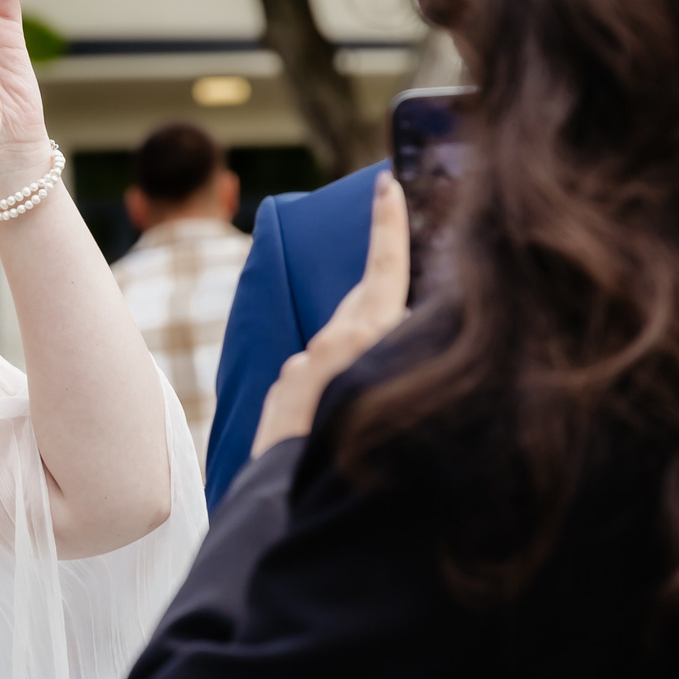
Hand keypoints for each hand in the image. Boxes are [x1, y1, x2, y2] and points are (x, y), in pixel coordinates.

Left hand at [251, 171, 411, 456]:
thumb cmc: (341, 456)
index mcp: (365, 341)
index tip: (385, 184)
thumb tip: (371, 352)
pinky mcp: (282, 391)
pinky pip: (314, 379)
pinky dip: (332, 387)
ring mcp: (302, 368)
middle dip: (380, 281)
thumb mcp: (377, 401)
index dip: (388, 226)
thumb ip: (382, 364)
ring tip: (374, 383)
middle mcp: (333, 347)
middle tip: (396, 251)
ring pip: (338, 346)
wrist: (282, 494)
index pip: (384, 271)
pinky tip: (336, 415)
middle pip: (363, 301)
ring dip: (358, 354)